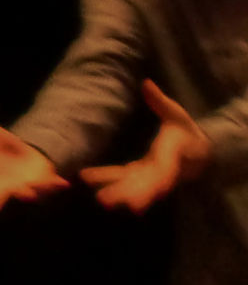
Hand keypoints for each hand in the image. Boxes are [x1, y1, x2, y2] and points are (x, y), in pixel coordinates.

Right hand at [0, 108, 68, 221]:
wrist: (33, 157)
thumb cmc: (7, 150)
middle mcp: (2, 184)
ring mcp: (23, 187)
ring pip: (22, 193)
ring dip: (25, 194)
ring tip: (26, 193)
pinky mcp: (43, 186)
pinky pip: (49, 186)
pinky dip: (54, 185)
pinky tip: (61, 182)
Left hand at [80, 80, 211, 214]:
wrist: (198, 151)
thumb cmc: (185, 131)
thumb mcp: (176, 114)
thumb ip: (160, 101)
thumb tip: (146, 83)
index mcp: (172, 158)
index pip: (164, 172)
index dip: (154, 184)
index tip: (148, 194)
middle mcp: (161, 173)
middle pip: (145, 187)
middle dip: (127, 195)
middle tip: (106, 201)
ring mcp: (151, 177)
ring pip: (133, 187)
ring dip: (116, 192)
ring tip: (99, 199)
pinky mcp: (142, 176)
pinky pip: (125, 180)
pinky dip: (108, 180)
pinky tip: (87, 178)